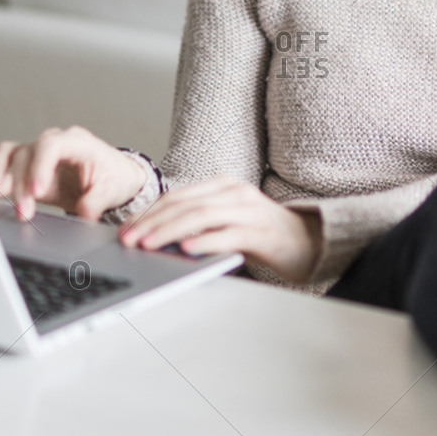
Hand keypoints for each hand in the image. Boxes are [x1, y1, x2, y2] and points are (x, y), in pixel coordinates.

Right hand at [0, 126, 147, 221]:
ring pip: (11, 157)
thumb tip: (83, 212)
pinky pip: (5, 163)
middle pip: (28, 155)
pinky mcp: (29, 166)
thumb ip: (97, 200)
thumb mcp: (112, 189)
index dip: (40, 167)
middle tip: (24, 213)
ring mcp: (39, 153)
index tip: (37, 192)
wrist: (113, 176)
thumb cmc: (113, 177)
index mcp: (77, 142)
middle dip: (21, 186)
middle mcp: (54, 142)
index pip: (51, 146)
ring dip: (2, 178)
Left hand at [119, 176, 322, 283]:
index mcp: (223, 186)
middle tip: (129, 239)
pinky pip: (228, 234)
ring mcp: (249, 210)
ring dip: (170, 231)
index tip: (126, 229)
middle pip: (185, 204)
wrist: (310, 242)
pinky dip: (205, 241)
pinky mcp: (261, 232)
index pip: (177, 195)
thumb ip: (199, 223)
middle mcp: (235, 192)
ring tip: (149, 244)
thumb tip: (156, 238)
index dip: (149, 212)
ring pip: (201, 216)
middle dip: (152, 222)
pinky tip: (187, 250)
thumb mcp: (227, 222)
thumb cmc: (263, 235)